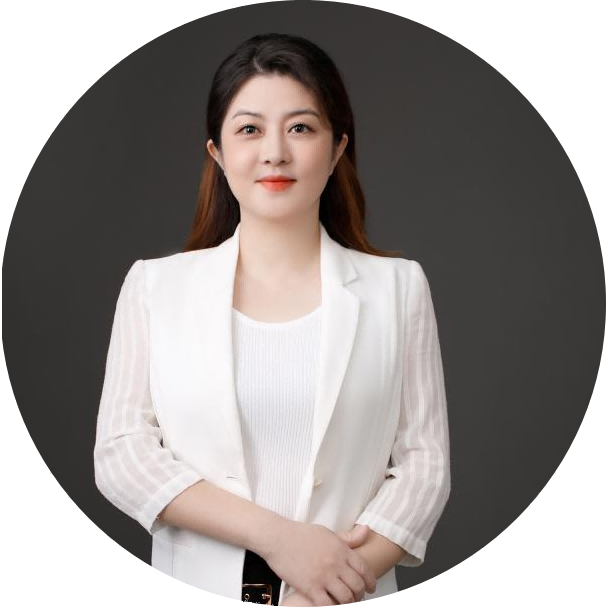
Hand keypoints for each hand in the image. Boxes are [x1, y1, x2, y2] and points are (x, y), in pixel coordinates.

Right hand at [261, 521, 375, 606]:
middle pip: (357, 585)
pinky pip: (328, 605)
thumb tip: (367, 530)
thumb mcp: (328, 533)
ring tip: (344, 602)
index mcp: (341, 549)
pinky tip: (330, 605)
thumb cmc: (302, 534)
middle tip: (356, 597)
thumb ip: (349, 537)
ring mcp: (323, 576)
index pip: (365, 569)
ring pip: (346, 598)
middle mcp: (335, 563)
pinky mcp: (310, 588)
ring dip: (348, 603)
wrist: (279, 538)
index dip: (371, 582)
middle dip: (360, 594)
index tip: (371, 588)